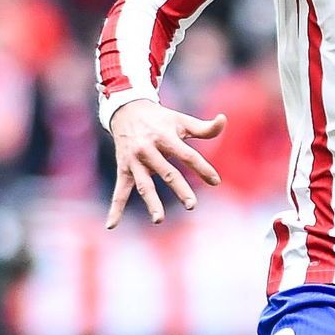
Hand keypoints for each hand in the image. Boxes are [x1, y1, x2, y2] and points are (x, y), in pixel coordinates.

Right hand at [104, 99, 226, 227]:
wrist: (126, 110)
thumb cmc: (160, 119)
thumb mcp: (181, 120)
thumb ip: (204, 127)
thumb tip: (223, 120)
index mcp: (165, 137)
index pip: (187, 155)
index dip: (202, 168)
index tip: (215, 181)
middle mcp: (148, 150)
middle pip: (167, 172)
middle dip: (179, 188)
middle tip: (191, 205)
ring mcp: (135, 161)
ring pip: (144, 185)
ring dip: (151, 202)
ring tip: (159, 219)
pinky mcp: (124, 169)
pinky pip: (120, 191)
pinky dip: (116, 208)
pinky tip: (111, 225)